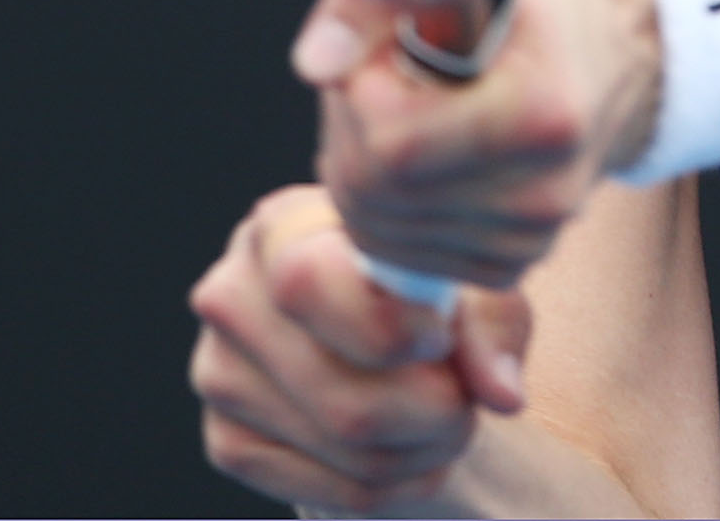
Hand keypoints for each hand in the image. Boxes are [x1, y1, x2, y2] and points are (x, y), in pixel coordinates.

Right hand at [189, 184, 530, 513]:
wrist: (368, 324)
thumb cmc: (419, 285)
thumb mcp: (463, 279)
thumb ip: (489, 321)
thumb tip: (501, 394)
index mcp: (281, 226)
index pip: (308, 286)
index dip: (391, 328)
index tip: (442, 334)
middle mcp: (230, 296)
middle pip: (345, 400)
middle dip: (437, 414)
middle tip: (467, 398)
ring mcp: (218, 373)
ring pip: (348, 451)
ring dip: (427, 451)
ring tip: (447, 418)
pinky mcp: (226, 441)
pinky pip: (330, 492)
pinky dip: (395, 484)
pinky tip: (412, 450)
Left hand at [292, 0, 662, 291]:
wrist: (601, 49)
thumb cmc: (522, 1)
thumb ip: (371, 2)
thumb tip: (317, 64)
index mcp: (541, 112)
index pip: (395, 143)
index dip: (361, 93)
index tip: (383, 51)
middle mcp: (546, 190)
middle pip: (378, 192)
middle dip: (351, 128)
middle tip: (381, 76)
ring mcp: (531, 236)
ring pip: (379, 230)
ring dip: (360, 168)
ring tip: (402, 108)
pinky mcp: (512, 263)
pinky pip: (403, 254)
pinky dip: (387, 207)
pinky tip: (420, 154)